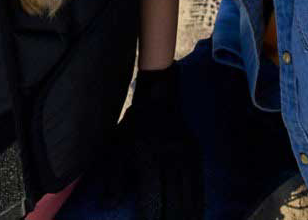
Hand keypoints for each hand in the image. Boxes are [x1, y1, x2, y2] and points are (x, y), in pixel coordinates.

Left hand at [104, 65, 203, 219]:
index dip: (152, 215)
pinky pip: (198, 180)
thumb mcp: (116, 149)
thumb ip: (113, 178)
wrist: (156, 100)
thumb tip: (109, 206)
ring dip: (187, 213)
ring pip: (188, 191)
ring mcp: (183, 153)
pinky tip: (197, 214)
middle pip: (173, 197)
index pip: (152, 196)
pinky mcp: (194, 151)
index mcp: (146, 156)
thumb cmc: (132, 128)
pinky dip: (198, 200)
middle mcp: (167, 155)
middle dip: (172, 218)